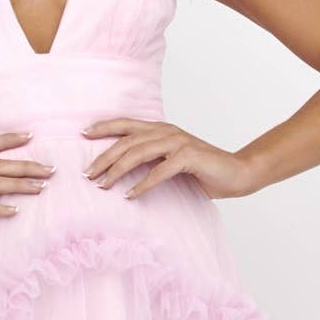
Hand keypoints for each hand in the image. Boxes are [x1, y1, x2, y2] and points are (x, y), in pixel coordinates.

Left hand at [80, 119, 258, 199]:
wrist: (236, 173)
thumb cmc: (202, 171)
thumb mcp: (171, 163)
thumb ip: (151, 161)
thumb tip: (121, 172)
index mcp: (161, 130)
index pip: (127, 124)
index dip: (105, 126)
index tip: (83, 134)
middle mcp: (167, 132)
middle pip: (128, 141)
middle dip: (104, 157)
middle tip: (87, 174)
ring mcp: (178, 143)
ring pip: (139, 152)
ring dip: (118, 170)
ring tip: (103, 185)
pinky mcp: (189, 157)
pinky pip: (159, 171)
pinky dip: (143, 184)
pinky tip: (130, 195)